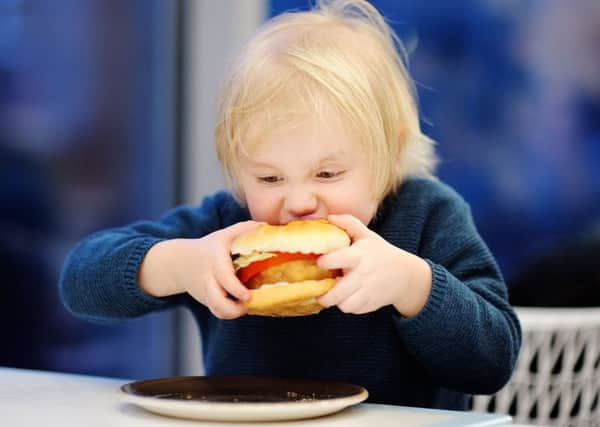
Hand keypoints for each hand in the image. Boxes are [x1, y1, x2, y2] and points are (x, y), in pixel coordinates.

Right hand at [140, 221, 260, 318]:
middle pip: (217, 300)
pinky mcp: (207, 301)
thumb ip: (244, 229)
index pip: (224, 276)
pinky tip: (240, 308)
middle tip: (249, 303)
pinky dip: (229, 314)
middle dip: (233, 309)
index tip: (247, 296)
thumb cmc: (210, 247)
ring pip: (217, 310)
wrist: (180, 263)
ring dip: (233, 314)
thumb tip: (267, 226)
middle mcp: (209, 277)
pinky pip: (217, 312)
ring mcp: (206, 291)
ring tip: (246, 307)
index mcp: (215, 259)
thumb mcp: (224, 235)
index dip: (236, 289)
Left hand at [316, 214, 431, 316]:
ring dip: (335, 302)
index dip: (326, 262)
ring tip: (331, 295)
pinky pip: (353, 310)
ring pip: (344, 305)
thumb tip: (330, 217)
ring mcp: (367, 291)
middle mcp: (362, 275)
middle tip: (317, 291)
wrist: (404, 275)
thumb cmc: (380, 253)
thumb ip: (349, 223)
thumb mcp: (367, 235)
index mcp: (359, 255)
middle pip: (338, 292)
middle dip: (324, 295)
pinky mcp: (370, 304)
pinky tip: (345, 297)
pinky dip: (347, 306)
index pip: (339, 259)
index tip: (319, 262)